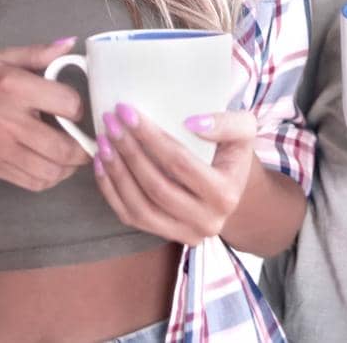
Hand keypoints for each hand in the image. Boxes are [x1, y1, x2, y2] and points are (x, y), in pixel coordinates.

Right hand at [0, 39, 90, 192]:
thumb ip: (37, 53)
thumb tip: (70, 43)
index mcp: (13, 85)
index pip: (67, 103)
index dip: (78, 108)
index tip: (72, 110)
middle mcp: (8, 118)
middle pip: (64, 146)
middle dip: (82, 148)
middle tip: (85, 143)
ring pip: (51, 170)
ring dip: (68, 168)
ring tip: (70, 158)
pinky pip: (33, 183)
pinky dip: (49, 179)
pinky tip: (50, 167)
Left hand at [92, 106, 256, 246]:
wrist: (233, 186)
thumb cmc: (233, 151)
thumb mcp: (244, 129)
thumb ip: (227, 123)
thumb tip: (191, 123)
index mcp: (226, 194)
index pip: (180, 163)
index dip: (150, 137)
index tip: (127, 111)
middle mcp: (207, 221)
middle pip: (156, 186)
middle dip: (128, 151)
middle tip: (110, 122)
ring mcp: (185, 234)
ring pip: (140, 207)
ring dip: (116, 172)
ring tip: (103, 142)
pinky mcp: (166, 236)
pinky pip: (131, 217)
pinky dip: (111, 191)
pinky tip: (102, 164)